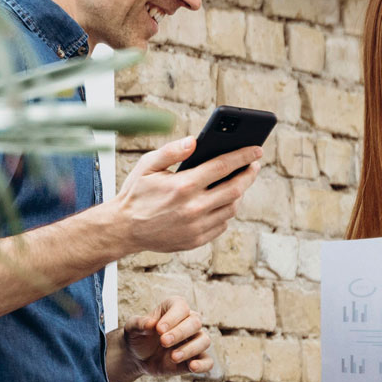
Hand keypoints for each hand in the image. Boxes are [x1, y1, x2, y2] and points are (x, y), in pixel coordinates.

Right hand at [112, 136, 261, 255]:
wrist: (124, 229)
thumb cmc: (136, 194)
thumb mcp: (147, 165)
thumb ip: (171, 151)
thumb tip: (195, 141)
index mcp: (183, 186)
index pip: (223, 166)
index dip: (243, 156)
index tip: (257, 149)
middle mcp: (194, 208)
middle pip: (235, 189)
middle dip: (249, 174)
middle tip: (254, 165)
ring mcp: (197, 226)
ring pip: (231, 208)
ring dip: (238, 194)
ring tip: (238, 182)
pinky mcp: (197, 240)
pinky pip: (222, 224)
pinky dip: (225, 211)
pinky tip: (222, 201)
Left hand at [122, 296, 212, 378]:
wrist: (137, 357)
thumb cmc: (137, 337)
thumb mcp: (132, 328)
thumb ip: (139, 324)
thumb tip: (151, 323)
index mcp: (174, 308)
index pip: (181, 307)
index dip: (172, 317)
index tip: (159, 329)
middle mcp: (188, 322)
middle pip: (195, 322)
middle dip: (180, 333)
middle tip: (163, 342)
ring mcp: (194, 341)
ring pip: (204, 340)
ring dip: (190, 349)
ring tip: (173, 357)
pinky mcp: (196, 359)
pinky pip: (208, 361)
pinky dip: (203, 364)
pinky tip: (192, 367)